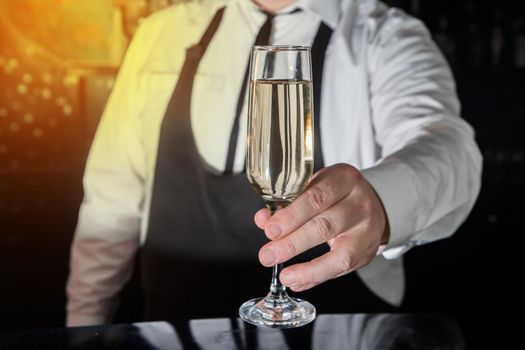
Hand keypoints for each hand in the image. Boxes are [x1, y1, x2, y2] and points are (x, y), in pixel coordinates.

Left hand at [254, 163, 388, 291]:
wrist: (374, 205)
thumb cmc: (337, 196)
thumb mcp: (315, 188)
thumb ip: (288, 203)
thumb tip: (263, 220)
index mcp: (343, 179)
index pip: (317, 196)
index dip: (292, 215)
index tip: (270, 229)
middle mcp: (358, 202)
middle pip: (324, 224)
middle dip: (292, 242)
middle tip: (268, 253)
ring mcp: (365, 228)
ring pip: (336, 250)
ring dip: (305, 265)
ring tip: (284, 275)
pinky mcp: (366, 250)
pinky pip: (340, 267)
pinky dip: (315, 276)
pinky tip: (296, 280)